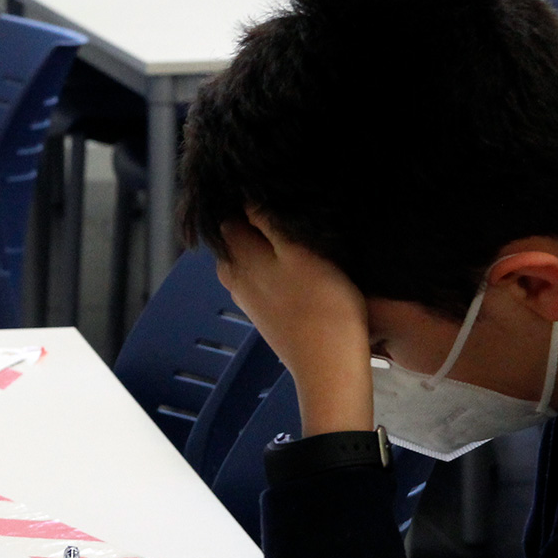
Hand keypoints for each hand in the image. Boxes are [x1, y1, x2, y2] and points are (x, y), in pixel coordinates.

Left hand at [216, 211, 374, 435]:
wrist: (330, 364)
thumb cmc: (322, 303)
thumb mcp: (300, 250)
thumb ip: (268, 222)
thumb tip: (245, 198)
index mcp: (236, 257)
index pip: (228, 216)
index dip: (246, 201)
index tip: (271, 192)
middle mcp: (233, 277)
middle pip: (236, 238)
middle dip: (254, 223)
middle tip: (287, 211)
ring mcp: (247, 298)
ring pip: (250, 259)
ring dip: (266, 245)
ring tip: (297, 234)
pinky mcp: (265, 313)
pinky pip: (261, 278)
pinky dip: (273, 266)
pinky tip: (298, 264)